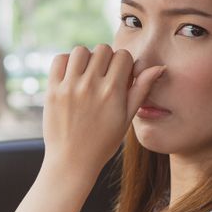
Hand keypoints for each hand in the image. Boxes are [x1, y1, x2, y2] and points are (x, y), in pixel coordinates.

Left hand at [43, 44, 163, 179]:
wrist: (72, 161)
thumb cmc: (103, 142)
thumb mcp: (127, 118)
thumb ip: (141, 90)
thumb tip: (159, 67)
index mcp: (113, 91)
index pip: (123, 55)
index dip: (124, 64)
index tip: (119, 77)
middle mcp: (91, 85)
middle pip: (103, 49)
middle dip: (106, 59)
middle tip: (103, 76)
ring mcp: (69, 87)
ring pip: (81, 50)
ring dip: (86, 58)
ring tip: (87, 74)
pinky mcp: (52, 90)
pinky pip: (59, 59)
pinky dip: (66, 62)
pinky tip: (71, 75)